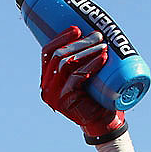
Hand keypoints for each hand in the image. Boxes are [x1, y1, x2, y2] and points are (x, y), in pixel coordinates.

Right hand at [40, 26, 126, 142]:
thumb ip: (79, 63)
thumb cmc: (96, 98)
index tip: (77, 28)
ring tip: (103, 46)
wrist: (103, 123)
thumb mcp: (85, 77)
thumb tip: (89, 35)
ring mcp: (54, 94)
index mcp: (47, 78)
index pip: (48, 52)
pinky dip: (91, 65)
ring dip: (87, 51)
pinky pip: (77, 77)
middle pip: (58, 55)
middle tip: (97, 36)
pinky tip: (103, 58)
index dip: (61, 38)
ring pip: (67, 64)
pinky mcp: (65, 100)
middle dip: (79, 42)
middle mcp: (47, 86)